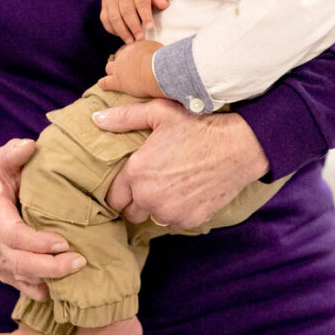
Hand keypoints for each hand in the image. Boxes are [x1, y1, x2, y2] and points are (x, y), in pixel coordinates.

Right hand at [0, 138, 85, 300]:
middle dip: (49, 266)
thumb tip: (28, 145)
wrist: (1, 201)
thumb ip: (13, 153)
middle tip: (80, 261)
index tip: (64, 242)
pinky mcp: (4, 271)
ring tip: (76, 271)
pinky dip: (40, 290)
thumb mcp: (8, 164)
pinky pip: (20, 287)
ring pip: (20, 277)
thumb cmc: (11, 179)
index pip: (14, 234)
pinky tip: (58, 290)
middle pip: (18, 261)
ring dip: (48, 278)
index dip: (38, 242)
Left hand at [93, 100, 268, 228]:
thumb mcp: (159, 113)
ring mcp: (170, 212)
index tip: (132, 180)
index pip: (113, 197)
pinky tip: (188, 192)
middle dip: (137, 200)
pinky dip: (178, 211)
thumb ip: (124, 117)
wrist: (237, 146)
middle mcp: (149, 197)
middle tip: (153, 182)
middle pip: (130, 212)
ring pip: (153, 217)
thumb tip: (97, 119)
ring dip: (157, 206)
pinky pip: (174, 222)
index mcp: (136, 173)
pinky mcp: (190, 220)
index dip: (121, 189)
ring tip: (172, 185)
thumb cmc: (198, 126)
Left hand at [98, 40, 163, 97]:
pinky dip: (104, 84)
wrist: (156, 71)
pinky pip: (105, 82)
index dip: (131, 55)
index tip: (135, 59)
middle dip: (121, 62)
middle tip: (126, 68)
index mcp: (135, 47)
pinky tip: (102, 85)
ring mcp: (119, 68)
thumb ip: (152, 50)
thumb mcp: (158, 49)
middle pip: (118, 57)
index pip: (129, 49)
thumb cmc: (161, 61)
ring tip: (114, 76)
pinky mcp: (117, 81)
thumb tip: (155, 52)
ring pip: (109, 68)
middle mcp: (125, 55)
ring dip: (112, 72)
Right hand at [100, 0, 168, 42]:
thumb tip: (165, 5)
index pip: (141, 3)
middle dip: (133, 27)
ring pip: (114, 17)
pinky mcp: (105, 5)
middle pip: (126, 12)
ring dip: (122, 31)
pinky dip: (111, 29)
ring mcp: (111, 0)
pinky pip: (105, 19)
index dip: (146, 16)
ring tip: (130, 42)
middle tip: (140, 39)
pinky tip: (120, 35)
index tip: (150, 27)